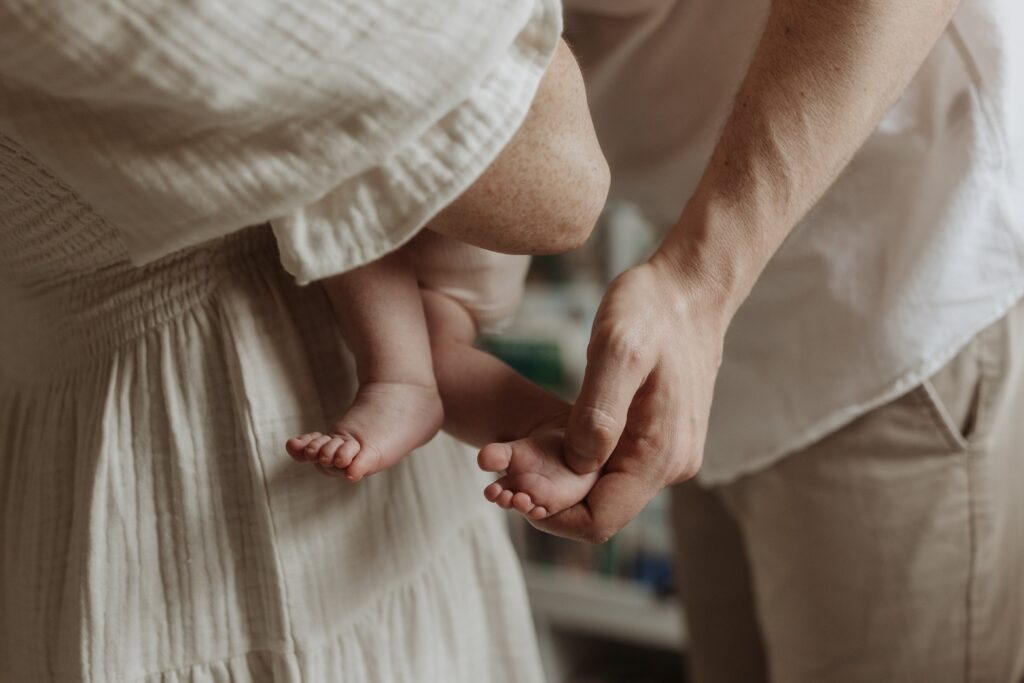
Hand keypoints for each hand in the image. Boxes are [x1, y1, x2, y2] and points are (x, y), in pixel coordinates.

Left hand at [532, 253, 727, 542]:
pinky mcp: (661, 439)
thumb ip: (598, 413)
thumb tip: (578, 465)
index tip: (509, 490)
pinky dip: (580, 464)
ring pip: (606, 491)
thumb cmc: (651, 310)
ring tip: (517, 458)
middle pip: (601, 511)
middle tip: (501, 473)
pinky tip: (551, 442)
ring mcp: (669, 454)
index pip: (600, 520)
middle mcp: (671, 466)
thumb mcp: (617, 349)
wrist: (691, 289)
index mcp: (661, 454)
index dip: (550, 517)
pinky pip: (616, 468)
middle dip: (550, 500)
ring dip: (562, 483)